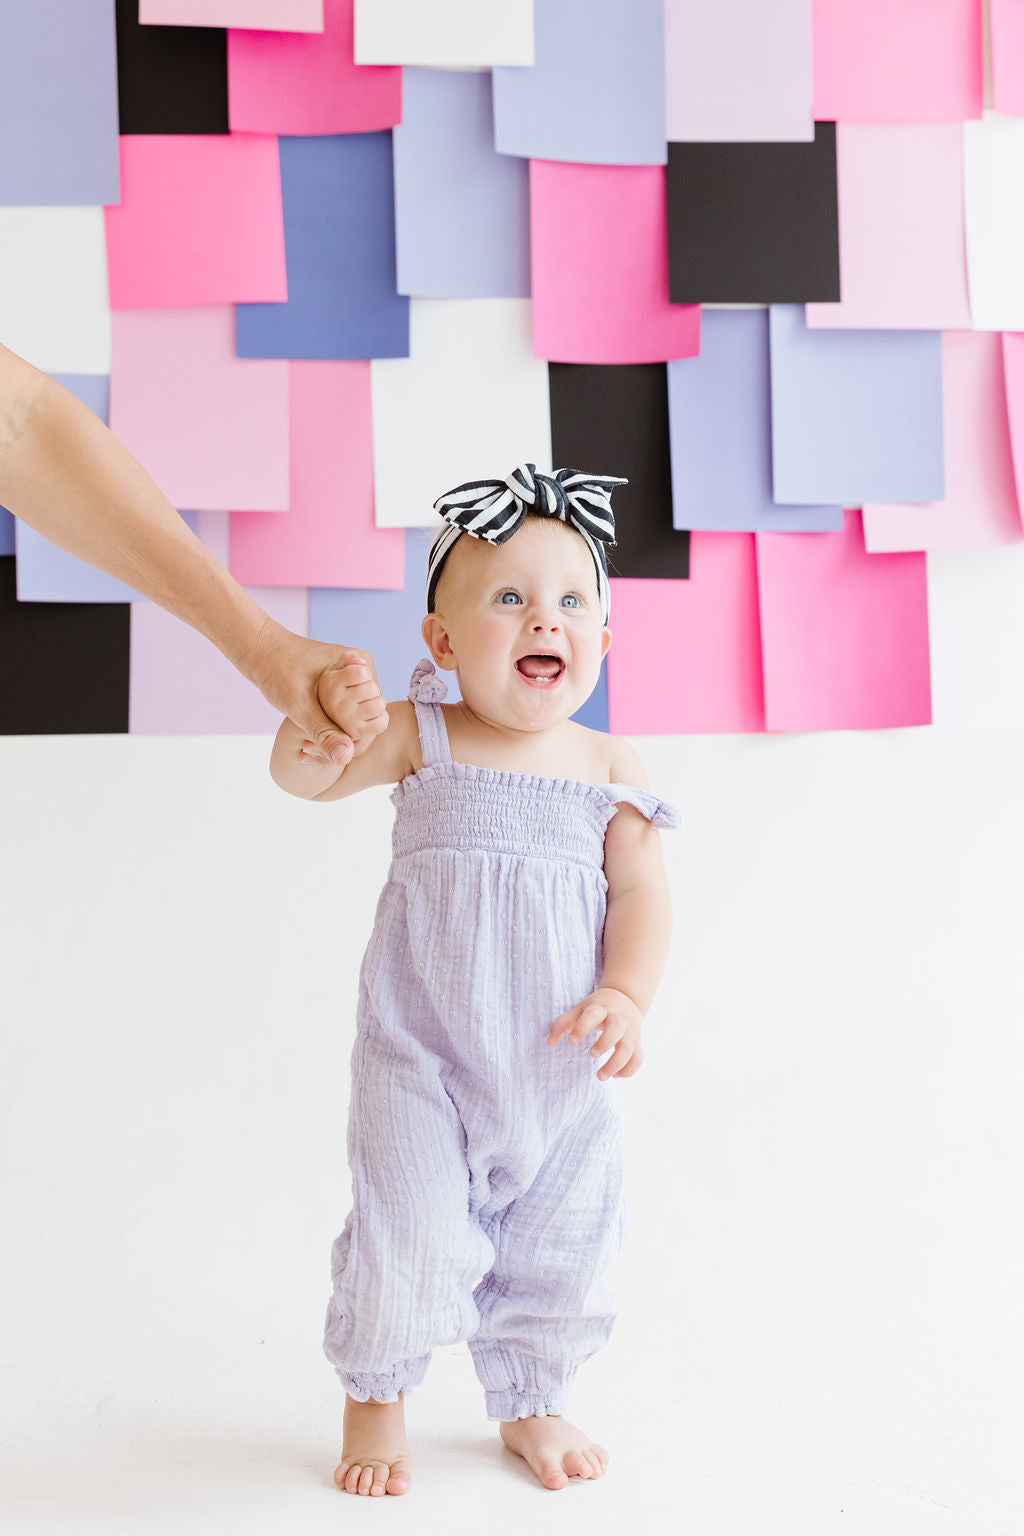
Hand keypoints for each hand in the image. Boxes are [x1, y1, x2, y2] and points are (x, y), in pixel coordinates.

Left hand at [244, 622, 387, 766]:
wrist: (259, 649)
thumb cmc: (277, 669)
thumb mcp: (300, 705)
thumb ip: (325, 731)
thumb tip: (345, 758)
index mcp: (364, 666)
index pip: (374, 716)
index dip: (352, 740)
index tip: (318, 748)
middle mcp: (364, 671)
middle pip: (366, 720)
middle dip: (340, 740)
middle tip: (306, 751)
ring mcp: (353, 677)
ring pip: (354, 720)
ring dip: (333, 737)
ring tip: (304, 748)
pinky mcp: (340, 684)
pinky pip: (343, 714)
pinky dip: (327, 728)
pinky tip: (306, 742)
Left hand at [546, 987, 643, 1080]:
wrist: (626, 999)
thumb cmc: (597, 1008)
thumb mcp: (580, 1009)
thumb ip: (563, 1023)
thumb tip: (550, 1042)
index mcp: (601, 1008)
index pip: (593, 1015)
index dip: (583, 1027)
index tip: (572, 1041)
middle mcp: (618, 1019)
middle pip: (617, 1029)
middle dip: (605, 1043)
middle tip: (592, 1054)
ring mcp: (630, 1031)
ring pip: (629, 1048)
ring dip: (616, 1063)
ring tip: (600, 1076)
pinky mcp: (637, 1043)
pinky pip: (638, 1059)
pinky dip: (629, 1070)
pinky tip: (615, 1075)